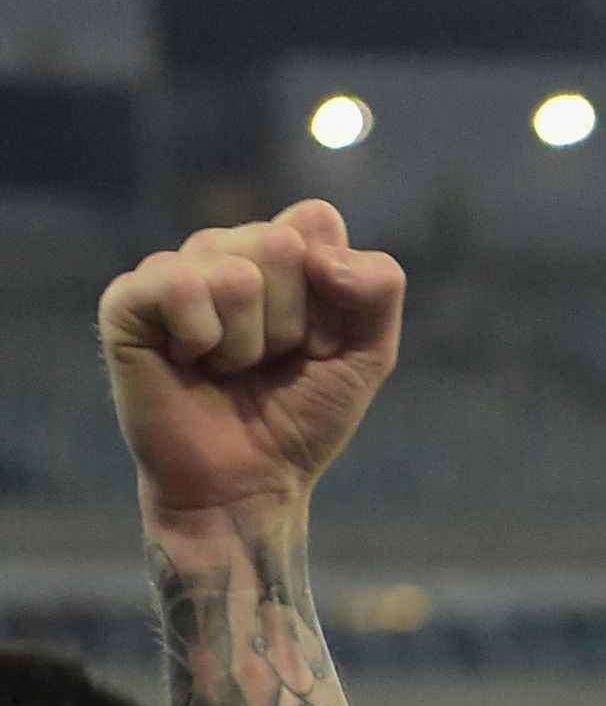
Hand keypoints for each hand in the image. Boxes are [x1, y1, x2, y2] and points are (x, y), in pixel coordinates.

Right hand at [99, 199, 404, 518]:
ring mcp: (174, 271)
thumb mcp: (368, 355)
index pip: (316, 222)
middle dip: (292, 323)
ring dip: (248, 343)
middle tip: (270, 362)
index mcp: (279, 251)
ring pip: (237, 274)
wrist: (249, 483)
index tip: (317, 344)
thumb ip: (378, 288)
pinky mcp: (128, 301)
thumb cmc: (301, 417)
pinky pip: (180, 286)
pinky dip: (202, 339)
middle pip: (280, 244)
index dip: (332, 296)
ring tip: (229, 368)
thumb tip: (317, 252)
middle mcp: (224, 250)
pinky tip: (190, 362)